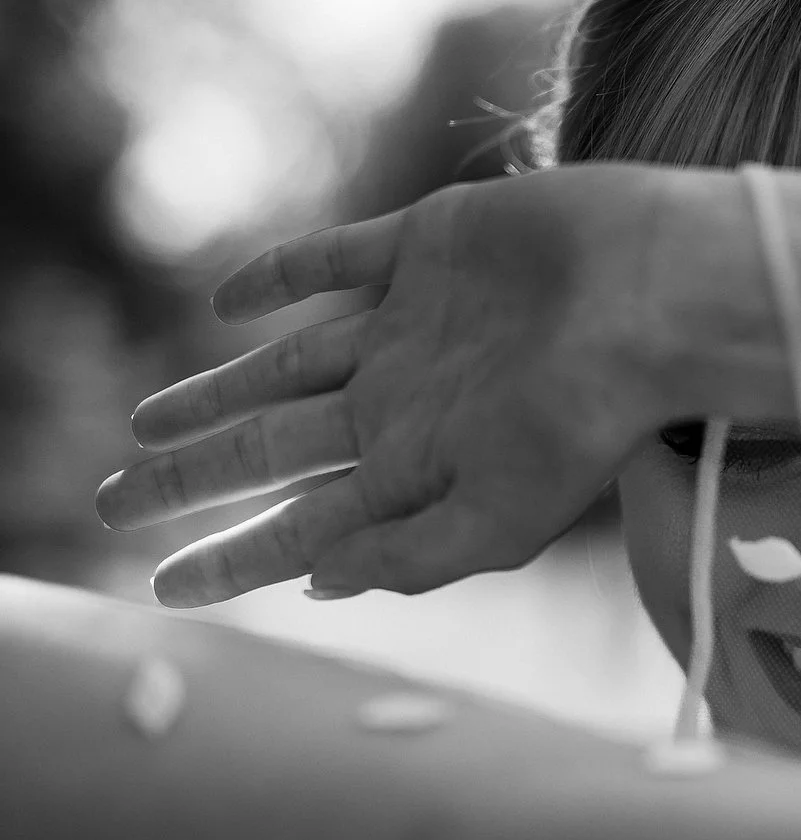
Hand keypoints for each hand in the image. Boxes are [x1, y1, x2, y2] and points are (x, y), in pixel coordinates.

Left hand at [97, 172, 664, 603]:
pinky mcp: (424, 248)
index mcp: (414, 472)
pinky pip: (330, 262)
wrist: (649, 294)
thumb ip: (405, 559)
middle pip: (269, 451)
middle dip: (190, 481)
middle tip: (113, 503)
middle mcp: (402, 404)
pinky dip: (276, 280)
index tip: (161, 591)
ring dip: (213, 394)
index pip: (297, 527)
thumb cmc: (588, 420)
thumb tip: (311, 584)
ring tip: (145, 427)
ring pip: (282, 368)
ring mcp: (408, 327)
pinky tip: (228, 306)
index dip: (228, 559)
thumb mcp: (496, 522)